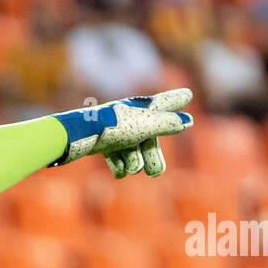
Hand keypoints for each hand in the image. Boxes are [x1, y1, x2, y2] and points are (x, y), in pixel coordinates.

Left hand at [52, 88, 193, 177]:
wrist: (79, 137)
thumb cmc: (114, 128)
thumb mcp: (145, 126)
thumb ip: (166, 124)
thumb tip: (187, 121)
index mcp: (141, 108)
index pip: (164, 103)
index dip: (175, 100)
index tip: (187, 95)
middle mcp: (130, 118)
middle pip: (150, 138)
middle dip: (152, 157)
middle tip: (155, 173)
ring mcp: (116, 132)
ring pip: (134, 152)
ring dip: (134, 162)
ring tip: (132, 168)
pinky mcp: (103, 144)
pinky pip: (117, 158)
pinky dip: (119, 166)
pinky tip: (119, 171)